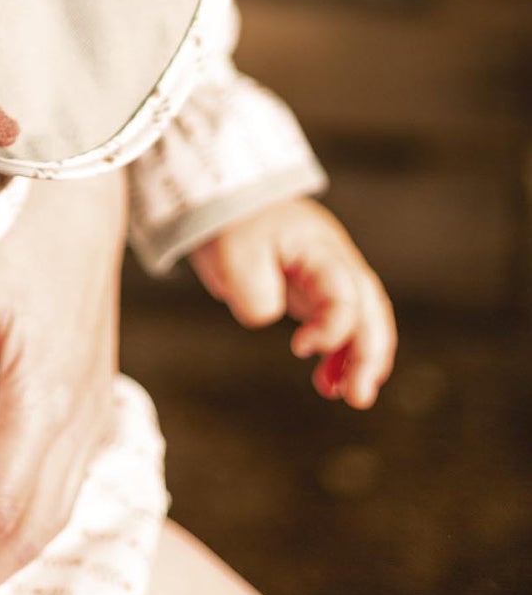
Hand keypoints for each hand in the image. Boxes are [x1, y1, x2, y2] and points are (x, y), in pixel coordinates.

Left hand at [0, 173, 126, 594]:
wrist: (86, 186)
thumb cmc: (29, 224)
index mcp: (49, 392)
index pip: (7, 500)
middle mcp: (78, 410)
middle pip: (38, 520)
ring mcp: (89, 400)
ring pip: (58, 501)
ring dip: (12, 549)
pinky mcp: (87, 386)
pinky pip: (66, 472)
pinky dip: (33, 510)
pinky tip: (3, 514)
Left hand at [189, 196, 395, 408]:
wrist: (224, 198)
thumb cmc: (230, 222)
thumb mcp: (232, 255)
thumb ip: (253, 293)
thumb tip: (268, 318)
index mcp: (319, 247)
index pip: (345, 294)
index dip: (332, 328)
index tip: (300, 348)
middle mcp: (335, 261)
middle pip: (371, 309)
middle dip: (370, 354)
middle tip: (358, 396)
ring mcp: (329, 275)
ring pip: (364, 319)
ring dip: (361, 358)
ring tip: (347, 394)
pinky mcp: (317, 289)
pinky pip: (344, 323)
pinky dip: (342, 351)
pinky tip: (328, 380)